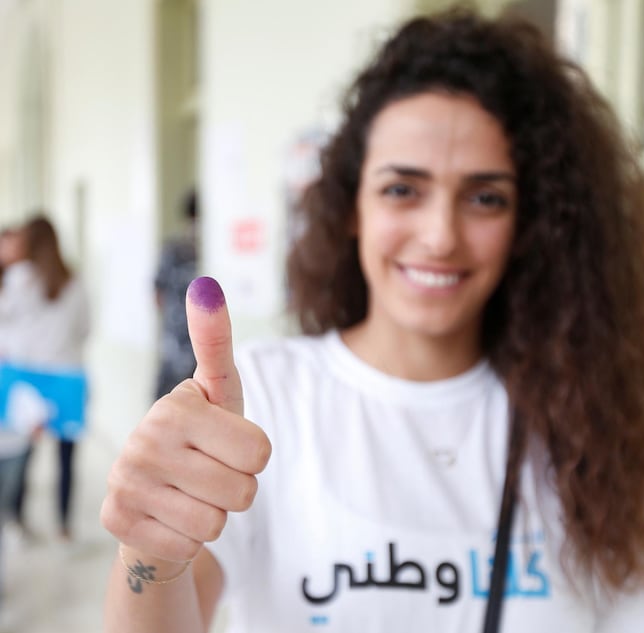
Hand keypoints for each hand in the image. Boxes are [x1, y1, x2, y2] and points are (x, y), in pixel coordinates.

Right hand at [101, 277, 270, 562]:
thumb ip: (216, 340)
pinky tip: (170, 516)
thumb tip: (206, 283)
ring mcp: (125, 482)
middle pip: (243, 491)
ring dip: (214, 515)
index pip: (260, 453)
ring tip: (191, 494)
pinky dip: (187, 538)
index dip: (255, 457)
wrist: (155, 491)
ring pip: (216, 523)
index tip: (228, 443)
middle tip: (210, 474)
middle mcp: (143, 440)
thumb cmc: (202, 437)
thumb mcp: (217, 390)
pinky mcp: (115, 521)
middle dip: (237, 489)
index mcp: (177, 406)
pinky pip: (188, 546)